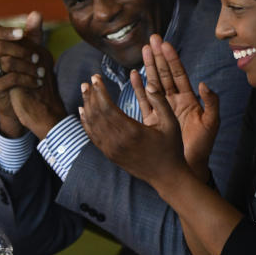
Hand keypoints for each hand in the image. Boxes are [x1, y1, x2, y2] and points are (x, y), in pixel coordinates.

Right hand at [0, 12, 56, 136]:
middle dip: (21, 49)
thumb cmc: (23, 74)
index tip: (22, 33)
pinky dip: (27, 80)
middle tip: (38, 56)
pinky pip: (10, 80)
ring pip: (5, 63)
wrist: (20, 104)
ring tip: (42, 72)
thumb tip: (36, 13)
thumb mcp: (28, 53)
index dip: (5, 31)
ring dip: (28, 66)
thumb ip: (32, 34)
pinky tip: (38, 82)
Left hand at [78, 73, 190, 189]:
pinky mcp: (110, 155)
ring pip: (92, 124)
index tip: (96, 78)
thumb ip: (160, 102)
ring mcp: (111, 149)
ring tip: (84, 90)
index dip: (99, 91)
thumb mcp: (172, 123)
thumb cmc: (171, 149)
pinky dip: (86, 122)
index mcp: (132, 131)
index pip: (107, 107)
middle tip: (89, 80)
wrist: (166, 177)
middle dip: (91, 95)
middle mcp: (118, 141)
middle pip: (96, 113)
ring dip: (86, 105)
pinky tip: (83, 111)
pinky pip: (93, 136)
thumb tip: (148, 83)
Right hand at [137, 34, 218, 180]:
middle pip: (165, 74)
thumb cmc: (203, 146)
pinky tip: (133, 75)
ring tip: (141, 51)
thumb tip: (204, 84)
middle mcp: (175, 101)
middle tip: (151, 40)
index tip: (165, 44)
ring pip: (154, 83)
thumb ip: (211, 103)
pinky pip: (145, 100)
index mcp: (189, 99)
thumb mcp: (211, 123)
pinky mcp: (154, 119)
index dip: (172, 59)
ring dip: (148, 68)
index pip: (179, 74)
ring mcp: (164, 109)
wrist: (190, 165)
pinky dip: (139, 87)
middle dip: (158, 57)